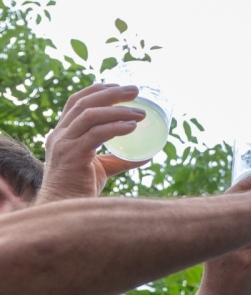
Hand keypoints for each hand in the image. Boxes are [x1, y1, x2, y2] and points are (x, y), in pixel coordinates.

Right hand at [37, 84, 149, 203]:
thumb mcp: (102, 168)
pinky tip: (132, 127)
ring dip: (118, 110)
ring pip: (90, 115)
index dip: (96, 90)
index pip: (76, 102)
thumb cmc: (81, 189)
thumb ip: (120, 160)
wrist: (66, 208)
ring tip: (141, 113)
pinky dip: (116, 128)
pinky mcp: (72, 155)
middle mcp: (60, 134)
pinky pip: (96, 134)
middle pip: (84, 103)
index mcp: (63, 133)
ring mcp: (64, 143)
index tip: (119, 85)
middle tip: (136, 90)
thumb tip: (146, 155)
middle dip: (111, 93)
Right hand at [199, 176, 250, 294]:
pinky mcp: (248, 264)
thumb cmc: (223, 272)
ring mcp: (236, 250)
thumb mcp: (221, 248)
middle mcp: (224, 237)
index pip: (228, 202)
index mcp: (217, 232)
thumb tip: (241, 209)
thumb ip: (232, 231)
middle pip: (247, 209)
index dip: (242, 187)